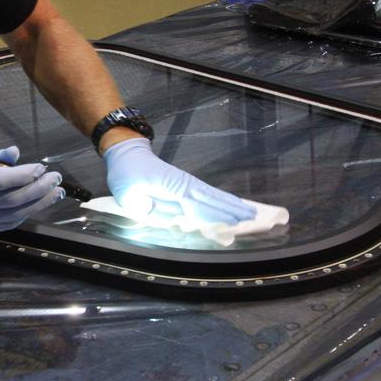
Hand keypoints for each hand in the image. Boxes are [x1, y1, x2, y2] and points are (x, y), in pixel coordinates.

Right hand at [0, 145, 64, 231]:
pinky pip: (12, 221)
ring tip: (57, 191)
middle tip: (55, 177)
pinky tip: (41, 202)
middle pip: (14, 199)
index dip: (23, 174)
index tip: (40, 167)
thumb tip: (16, 153)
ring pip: (17, 213)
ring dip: (40, 202)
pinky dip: (28, 211)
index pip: (1, 180)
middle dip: (39, 188)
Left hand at [103, 138, 254, 224]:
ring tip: (251, 213)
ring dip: (232, 205)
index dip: (215, 217)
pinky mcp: (186, 183)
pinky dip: (222, 199)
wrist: (127, 154)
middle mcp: (184, 184)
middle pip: (212, 200)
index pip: (197, 206)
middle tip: (253, 221)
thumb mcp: (131, 197)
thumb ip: (152, 210)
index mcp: (171, 188)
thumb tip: (178, 219)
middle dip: (231, 211)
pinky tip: (234, 204)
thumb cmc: (127, 176)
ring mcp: (187, 183)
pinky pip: (208, 193)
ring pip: (213, 196)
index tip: (232, 226)